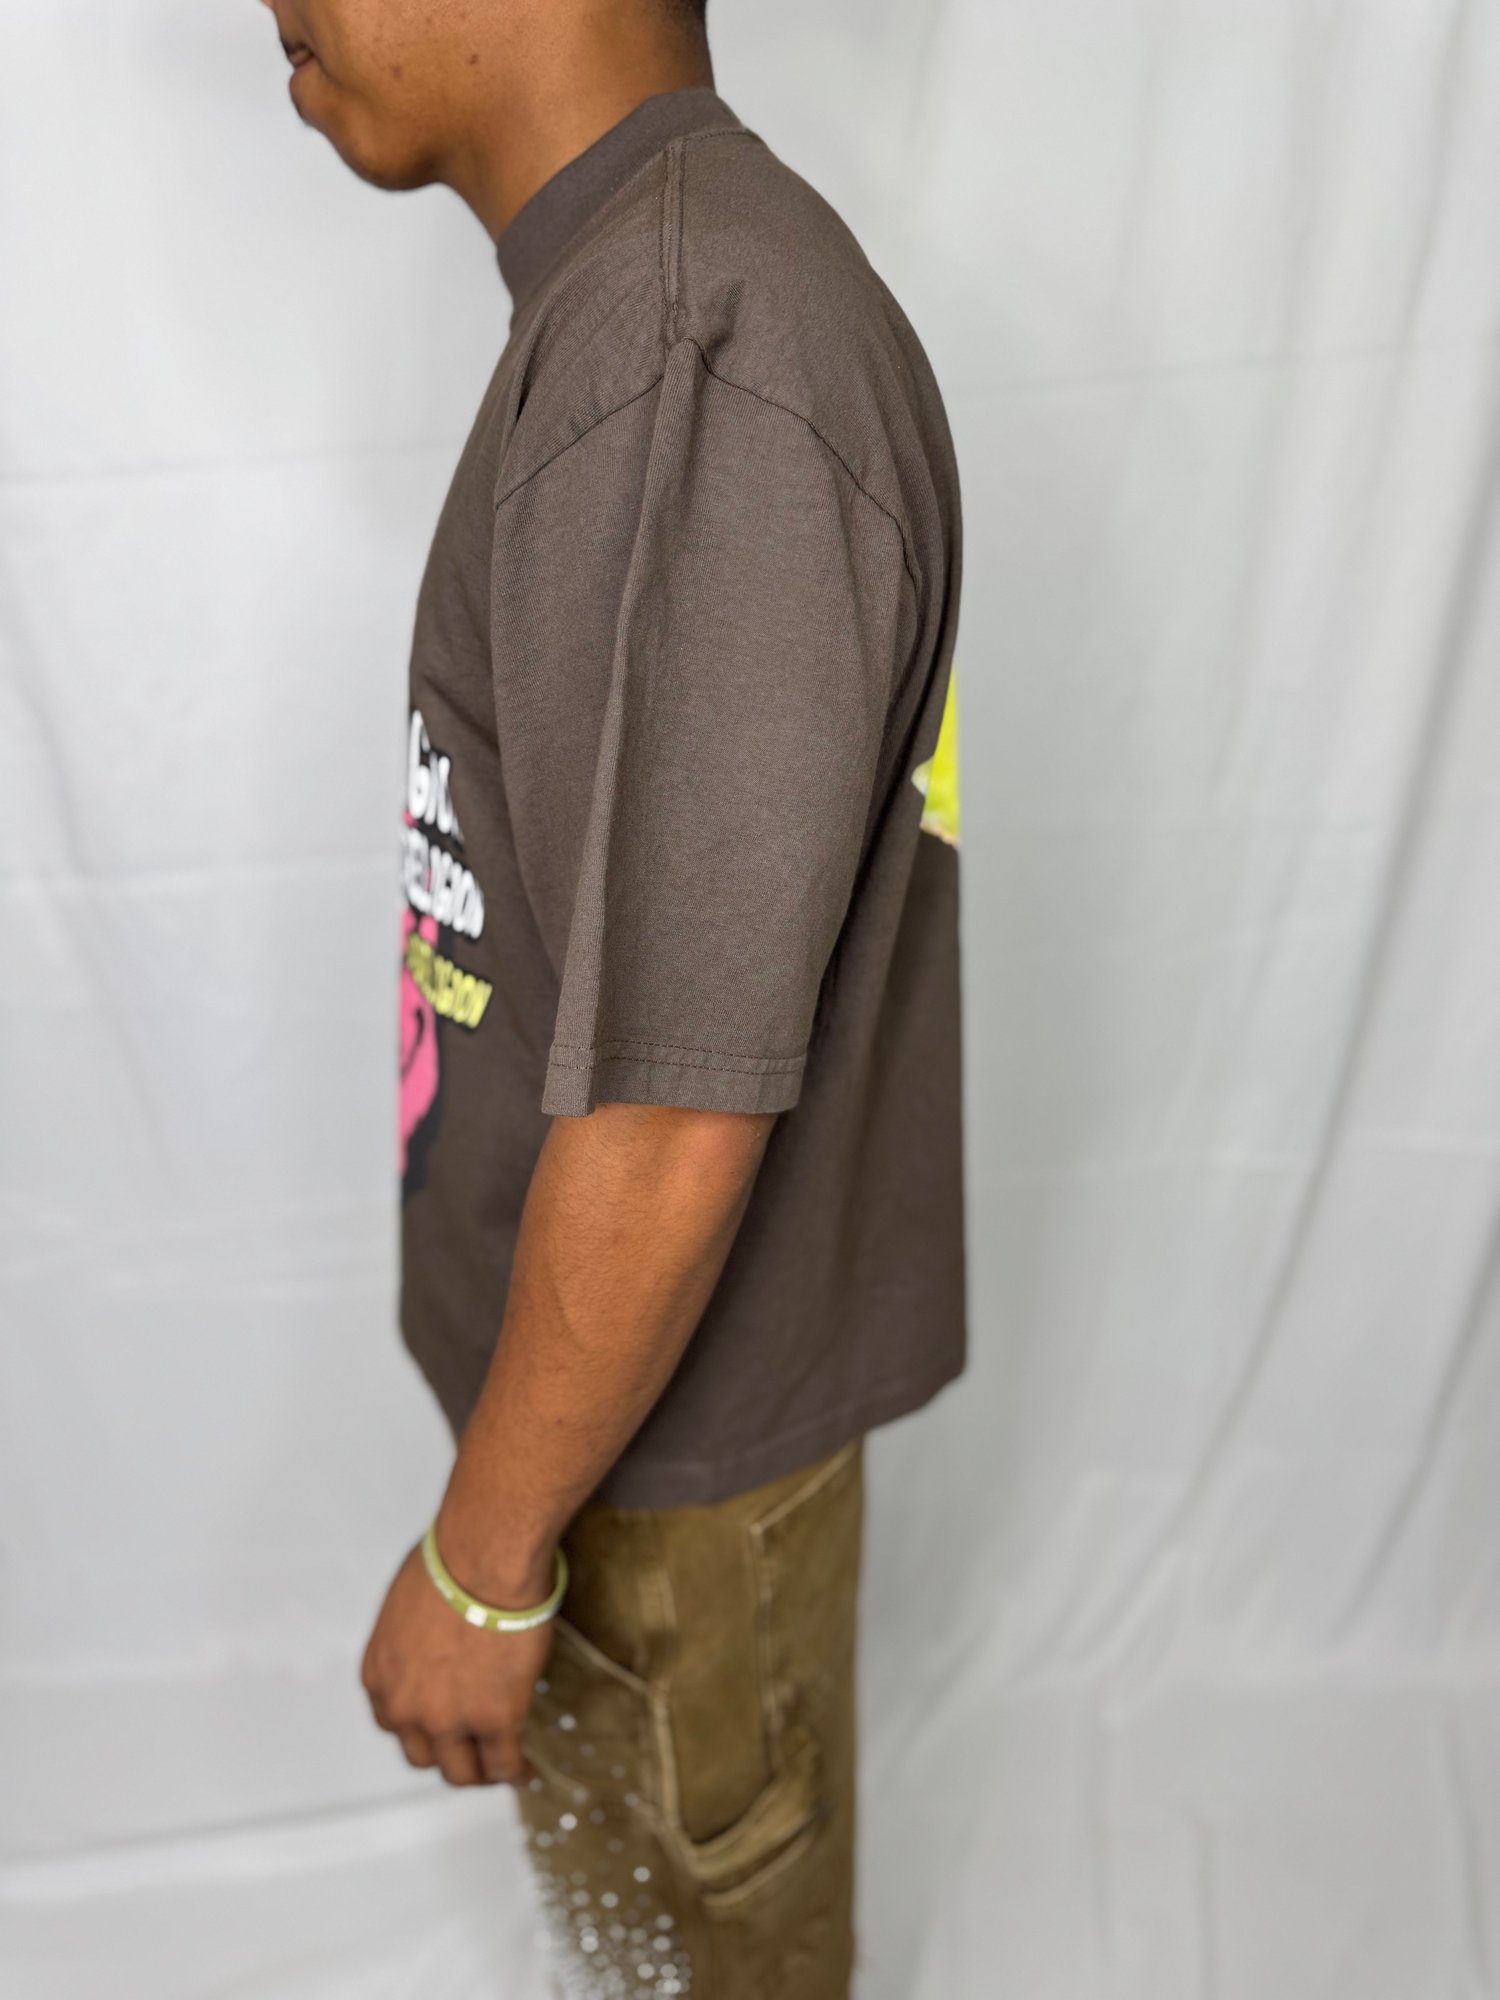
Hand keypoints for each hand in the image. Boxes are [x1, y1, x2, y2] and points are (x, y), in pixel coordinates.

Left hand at [361, 1543, 554, 1786]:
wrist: (484, 1555)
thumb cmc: (451, 1558)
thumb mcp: (407, 1601)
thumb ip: (412, 1635)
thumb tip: (437, 1632)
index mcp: (380, 1675)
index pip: (394, 1722)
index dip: (421, 1726)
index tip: (442, 1725)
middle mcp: (404, 1707)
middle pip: (422, 1755)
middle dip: (448, 1753)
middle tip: (473, 1748)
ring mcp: (447, 1719)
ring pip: (461, 1772)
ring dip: (481, 1771)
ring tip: (502, 1764)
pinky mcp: (493, 1720)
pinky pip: (503, 1764)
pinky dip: (516, 1772)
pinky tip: (529, 1769)